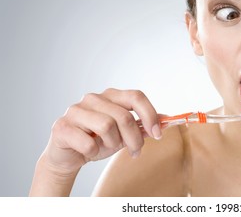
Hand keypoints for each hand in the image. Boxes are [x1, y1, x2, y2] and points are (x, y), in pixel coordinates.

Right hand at [42, 88, 160, 175]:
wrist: (68, 156)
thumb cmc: (98, 140)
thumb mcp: (124, 134)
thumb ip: (143, 125)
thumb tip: (166, 120)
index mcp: (110, 96)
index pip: (136, 96)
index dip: (150, 115)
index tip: (157, 134)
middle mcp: (93, 98)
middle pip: (124, 116)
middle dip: (135, 139)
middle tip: (135, 151)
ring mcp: (75, 110)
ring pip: (107, 126)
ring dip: (113, 143)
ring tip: (109, 147)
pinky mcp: (62, 126)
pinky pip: (88, 142)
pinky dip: (93, 151)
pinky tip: (89, 151)